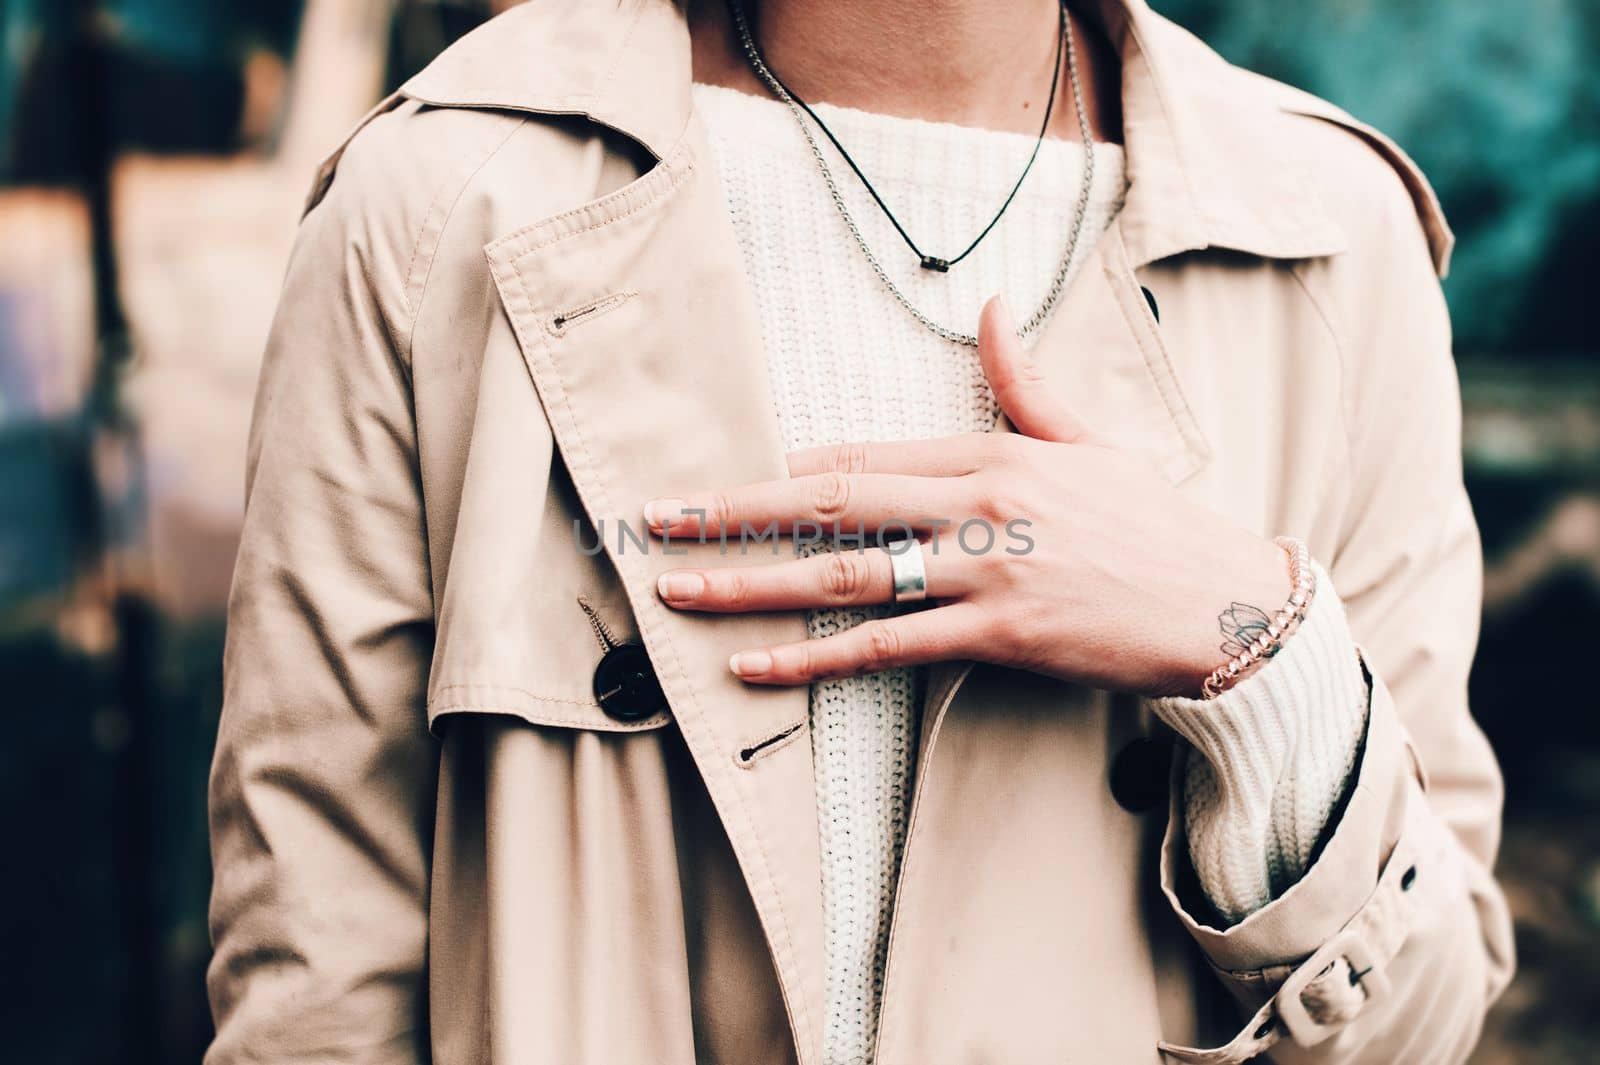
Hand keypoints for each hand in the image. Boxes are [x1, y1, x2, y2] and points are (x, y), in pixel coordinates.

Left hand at [647, 296, 1291, 697]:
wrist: (1225, 605)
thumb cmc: (1154, 523)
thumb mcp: (1089, 438)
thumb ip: (1024, 381)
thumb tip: (992, 307)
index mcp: (994, 452)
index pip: (866, 454)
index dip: (786, 470)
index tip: (724, 478)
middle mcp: (978, 502)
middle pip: (833, 501)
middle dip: (737, 509)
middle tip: (660, 517)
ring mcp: (985, 569)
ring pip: (844, 574)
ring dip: (751, 583)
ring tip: (680, 590)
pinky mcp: (999, 634)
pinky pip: (886, 649)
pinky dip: (814, 661)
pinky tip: (756, 668)